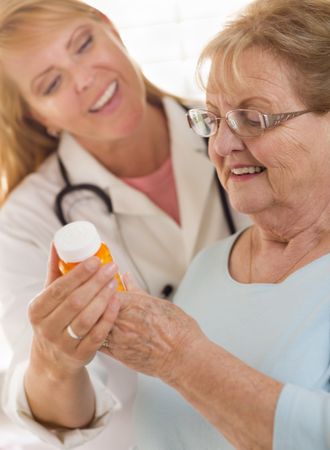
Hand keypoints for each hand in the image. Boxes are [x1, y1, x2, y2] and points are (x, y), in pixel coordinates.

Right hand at [28, 244, 120, 376]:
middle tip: (111, 267)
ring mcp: (64, 344)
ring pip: (87, 319)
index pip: (58, 289)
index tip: (96, 260)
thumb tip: (58, 242)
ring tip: (114, 282)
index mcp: (37, 310)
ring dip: (103, 298)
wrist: (53, 360)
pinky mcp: (81, 355)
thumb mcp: (48, 297)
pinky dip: (108, 317)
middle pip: (75, 302)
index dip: (79, 274)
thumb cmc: (53, 318)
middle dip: (96, 282)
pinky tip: (117, 301)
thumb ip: (55, 271)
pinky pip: (97, 335)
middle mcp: (47, 329)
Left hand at [101, 274, 204, 381]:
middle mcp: (122, 320)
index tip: (100, 288)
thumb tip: (126, 277)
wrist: (184, 356)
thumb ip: (136, 290)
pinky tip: (98, 334)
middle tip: (94, 301)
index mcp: (131, 303)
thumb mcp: (157, 302)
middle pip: (95, 307)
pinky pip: (97, 343)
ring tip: (96, 318)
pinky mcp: (118, 355)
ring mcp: (118, 338)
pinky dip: (96, 337)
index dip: (99, 289)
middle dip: (93, 303)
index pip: (103, 291)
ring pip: (94, 325)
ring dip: (94, 320)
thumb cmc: (177, 329)